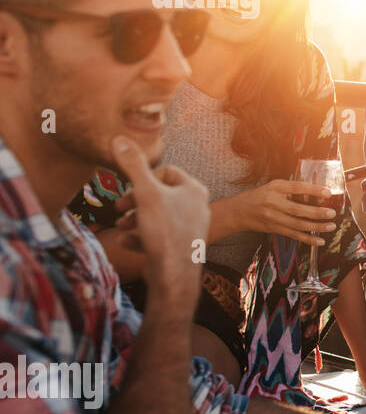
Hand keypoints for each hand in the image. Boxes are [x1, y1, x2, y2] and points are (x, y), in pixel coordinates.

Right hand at [111, 135, 208, 298]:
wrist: (174, 275)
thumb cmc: (164, 231)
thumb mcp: (145, 193)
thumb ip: (132, 166)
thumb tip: (119, 137)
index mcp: (194, 190)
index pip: (167, 171)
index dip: (143, 178)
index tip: (128, 189)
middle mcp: (198, 207)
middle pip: (160, 195)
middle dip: (136, 201)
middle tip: (120, 208)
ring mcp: (191, 228)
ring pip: (157, 216)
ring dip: (136, 220)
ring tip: (122, 226)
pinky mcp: (182, 247)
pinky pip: (158, 236)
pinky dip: (142, 237)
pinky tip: (128, 242)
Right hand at [219, 179, 338, 245]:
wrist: (238, 211)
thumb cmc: (260, 196)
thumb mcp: (274, 187)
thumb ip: (292, 190)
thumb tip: (317, 195)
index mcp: (275, 187)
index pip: (297, 187)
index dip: (313, 190)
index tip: (328, 193)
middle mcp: (273, 202)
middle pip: (298, 209)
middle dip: (317, 212)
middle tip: (332, 213)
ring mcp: (272, 217)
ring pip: (297, 224)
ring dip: (316, 227)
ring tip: (330, 226)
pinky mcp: (273, 228)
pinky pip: (293, 235)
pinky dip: (307, 238)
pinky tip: (319, 241)